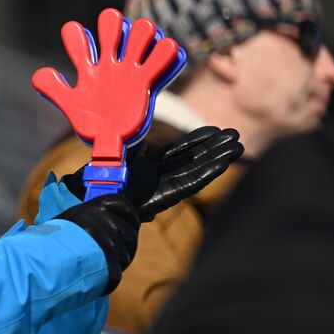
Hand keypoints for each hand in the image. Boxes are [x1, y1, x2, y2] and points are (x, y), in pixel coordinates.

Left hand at [32, 9, 185, 162]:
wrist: (112, 140)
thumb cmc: (91, 121)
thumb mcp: (71, 106)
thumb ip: (54, 90)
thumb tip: (37, 75)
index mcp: (88, 69)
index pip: (79, 44)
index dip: (76, 37)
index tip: (76, 37)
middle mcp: (109, 64)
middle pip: (113, 28)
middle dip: (113, 26)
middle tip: (112, 40)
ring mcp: (129, 70)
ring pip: (139, 36)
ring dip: (141, 35)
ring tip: (138, 49)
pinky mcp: (146, 81)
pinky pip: (160, 59)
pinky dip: (164, 53)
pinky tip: (163, 52)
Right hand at [56, 195, 139, 294]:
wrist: (39, 261)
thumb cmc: (51, 241)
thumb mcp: (70, 219)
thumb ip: (92, 217)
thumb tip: (113, 219)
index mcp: (93, 208)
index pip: (124, 205)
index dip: (131, 216)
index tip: (129, 224)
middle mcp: (102, 223)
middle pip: (130, 234)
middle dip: (125, 245)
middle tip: (110, 253)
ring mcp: (107, 244)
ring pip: (125, 256)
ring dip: (115, 264)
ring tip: (95, 266)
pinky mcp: (108, 265)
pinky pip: (116, 275)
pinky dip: (106, 280)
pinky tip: (92, 278)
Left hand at [63, 126, 242, 220]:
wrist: (93, 202)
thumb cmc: (100, 182)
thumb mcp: (117, 156)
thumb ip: (131, 147)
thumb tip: (138, 133)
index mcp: (147, 167)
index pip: (177, 151)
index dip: (196, 141)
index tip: (215, 131)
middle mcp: (159, 177)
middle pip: (193, 159)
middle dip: (214, 148)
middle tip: (236, 136)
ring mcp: (164, 187)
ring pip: (198, 170)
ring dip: (219, 158)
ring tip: (239, 146)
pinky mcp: (167, 196)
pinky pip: (191, 182)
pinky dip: (209, 172)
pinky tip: (226, 163)